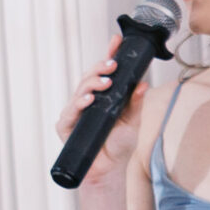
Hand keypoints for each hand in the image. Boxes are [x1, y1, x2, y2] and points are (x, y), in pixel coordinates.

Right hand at [55, 34, 146, 192]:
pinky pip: (71, 112)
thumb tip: (143, 84)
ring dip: (92, 84)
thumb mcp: (132, 122)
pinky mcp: (66, 126)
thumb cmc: (119, 144)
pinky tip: (88, 100)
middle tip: (112, 64)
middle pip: (90, 78)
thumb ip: (136, 104)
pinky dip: (79, 104)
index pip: (104, 72)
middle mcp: (86, 100)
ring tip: (105, 81)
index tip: (116, 40)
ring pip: (79, 90)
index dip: (109, 55)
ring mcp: (75, 112)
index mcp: (103, 96)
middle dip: (100, 68)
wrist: (108, 169)